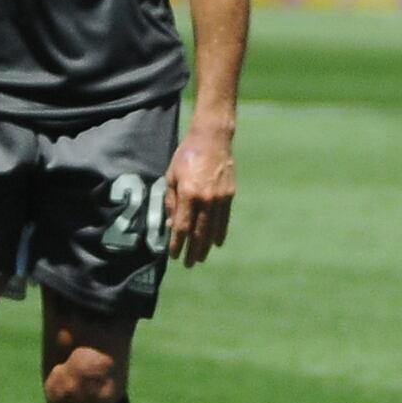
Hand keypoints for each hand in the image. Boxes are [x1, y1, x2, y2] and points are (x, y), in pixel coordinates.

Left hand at [166, 122, 237, 265]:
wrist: (213, 138)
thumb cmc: (187, 155)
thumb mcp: (172, 175)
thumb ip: (171, 200)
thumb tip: (172, 223)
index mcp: (188, 193)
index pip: (182, 226)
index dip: (178, 243)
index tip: (174, 255)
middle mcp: (205, 199)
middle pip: (199, 232)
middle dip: (192, 250)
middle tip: (188, 263)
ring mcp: (220, 198)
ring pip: (213, 229)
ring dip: (206, 246)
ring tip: (200, 257)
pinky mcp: (230, 195)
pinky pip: (224, 219)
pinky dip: (220, 233)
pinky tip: (216, 243)